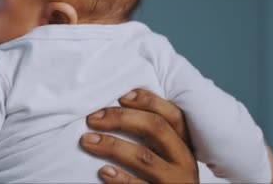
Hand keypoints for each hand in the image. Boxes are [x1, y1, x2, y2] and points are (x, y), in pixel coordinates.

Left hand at [80, 89, 197, 182]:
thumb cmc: (164, 177)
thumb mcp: (168, 155)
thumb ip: (153, 134)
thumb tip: (120, 105)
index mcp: (185, 144)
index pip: (172, 114)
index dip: (149, 101)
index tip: (122, 96)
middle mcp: (184, 161)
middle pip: (156, 128)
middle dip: (122, 118)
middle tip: (94, 118)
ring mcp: (174, 181)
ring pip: (144, 157)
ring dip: (112, 145)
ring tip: (87, 140)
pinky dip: (120, 178)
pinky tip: (103, 171)